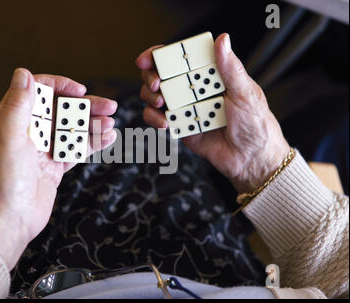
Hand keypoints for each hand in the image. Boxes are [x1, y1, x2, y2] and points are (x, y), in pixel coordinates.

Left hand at [0, 69, 116, 268]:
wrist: (7, 219)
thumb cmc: (2, 179)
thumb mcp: (9, 136)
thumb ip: (17, 104)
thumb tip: (23, 72)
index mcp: (12, 120)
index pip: (38, 91)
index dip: (60, 86)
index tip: (81, 91)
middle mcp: (28, 132)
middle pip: (61, 110)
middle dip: (86, 107)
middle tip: (110, 106)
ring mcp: (42, 151)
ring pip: (71, 130)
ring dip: (92, 125)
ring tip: (111, 124)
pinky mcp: (53, 168)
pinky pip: (75, 150)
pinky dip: (92, 143)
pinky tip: (108, 138)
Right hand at [136, 33, 289, 192]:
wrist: (251, 160)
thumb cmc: (256, 124)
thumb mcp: (246, 93)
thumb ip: (230, 68)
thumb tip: (223, 40)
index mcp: (211, 75)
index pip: (182, 57)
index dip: (161, 54)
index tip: (149, 58)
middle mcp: (195, 88)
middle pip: (162, 74)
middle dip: (151, 76)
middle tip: (156, 83)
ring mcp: (186, 107)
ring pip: (155, 95)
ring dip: (150, 96)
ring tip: (160, 103)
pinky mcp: (180, 126)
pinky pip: (158, 119)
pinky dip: (154, 119)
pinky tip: (164, 123)